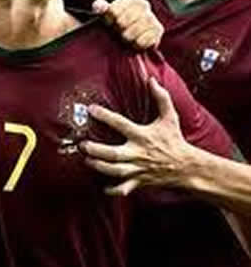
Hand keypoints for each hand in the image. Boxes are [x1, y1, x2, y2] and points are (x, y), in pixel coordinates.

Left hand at [80, 78, 190, 194]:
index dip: (105, 116)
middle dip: (97, 150)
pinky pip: (124, 189)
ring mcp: (138, 169)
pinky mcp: (139, 182)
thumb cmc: (174, 140)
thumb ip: (161, 98)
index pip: (120, 124)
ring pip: (115, 171)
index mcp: (142, 136)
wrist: (187, 167)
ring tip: (86, 159)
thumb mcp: (170, 117)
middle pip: (114, 154)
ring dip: (99, 166)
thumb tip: (151, 80)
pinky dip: (113, 189)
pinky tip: (102, 186)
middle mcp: (138, 153)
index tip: (91, 109)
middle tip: (83, 144)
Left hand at [92, 0, 162, 48]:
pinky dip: (137, 44)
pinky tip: (134, 42)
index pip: (114, 11)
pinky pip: (145, 40)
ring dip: (127, 37)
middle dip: (118, 29)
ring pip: (134, 31)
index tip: (108, 23)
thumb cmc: (116, 22)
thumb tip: (99, 8)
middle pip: (124, 21)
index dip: (108, 20)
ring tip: (125, 37)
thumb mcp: (106, 13)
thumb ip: (100, 7)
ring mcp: (152, 17)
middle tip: (117, 31)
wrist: (131, 34)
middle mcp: (144, 4)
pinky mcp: (158, 30)